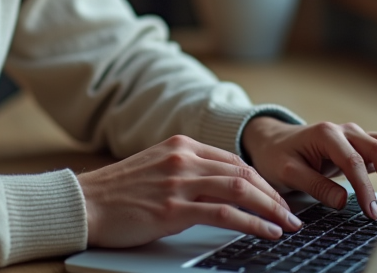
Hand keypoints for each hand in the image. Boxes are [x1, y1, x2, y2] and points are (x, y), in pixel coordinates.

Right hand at [77, 135, 304, 247]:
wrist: (84, 203)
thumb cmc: (117, 192)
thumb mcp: (155, 168)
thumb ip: (185, 171)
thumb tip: (218, 188)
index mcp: (180, 145)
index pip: (233, 159)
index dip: (260, 179)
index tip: (275, 196)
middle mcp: (183, 158)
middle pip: (243, 172)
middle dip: (272, 194)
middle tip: (291, 212)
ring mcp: (179, 182)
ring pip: (240, 189)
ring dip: (270, 209)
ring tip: (287, 224)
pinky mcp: (174, 208)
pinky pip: (225, 214)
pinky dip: (252, 223)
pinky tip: (267, 232)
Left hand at [241, 117, 376, 220]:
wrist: (274, 142)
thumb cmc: (278, 156)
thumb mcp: (287, 172)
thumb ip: (314, 185)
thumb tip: (343, 202)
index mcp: (326, 134)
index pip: (354, 161)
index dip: (366, 188)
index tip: (371, 212)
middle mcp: (347, 131)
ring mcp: (358, 135)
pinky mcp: (364, 145)